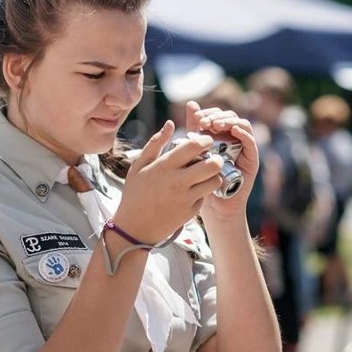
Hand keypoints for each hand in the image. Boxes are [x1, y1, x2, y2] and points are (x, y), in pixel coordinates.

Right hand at [112, 120, 221, 243]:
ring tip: (206, 173)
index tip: (206, 140)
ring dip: (214, 175)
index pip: (195, 146)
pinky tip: (194, 190)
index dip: (206, 140)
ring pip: (214, 181)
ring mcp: (185, 198)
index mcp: (164, 166)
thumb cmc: (135, 193)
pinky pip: (205, 196)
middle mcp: (177, 181)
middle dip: (217, 158)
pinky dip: (203, 191)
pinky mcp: (191, 212)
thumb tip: (170, 123)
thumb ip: (156, 143)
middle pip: (212, 164)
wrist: (133, 227)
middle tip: (213, 157)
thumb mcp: (139, 165)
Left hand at [185, 100, 259, 218]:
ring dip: (229, 121)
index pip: (218, 115)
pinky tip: (233, 130)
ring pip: (242, 125)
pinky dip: (243, 133)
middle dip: (216, 116)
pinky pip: (251, 141)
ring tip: (216, 125)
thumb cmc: (202, 180)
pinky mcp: (251, 159)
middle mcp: (234, 140)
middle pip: (230, 117)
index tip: (196, 119)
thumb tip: (191, 103)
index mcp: (220, 136)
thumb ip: (194, 128)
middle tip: (204, 123)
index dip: (208, 113)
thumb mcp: (194, 151)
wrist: (213, 207)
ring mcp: (243, 148)